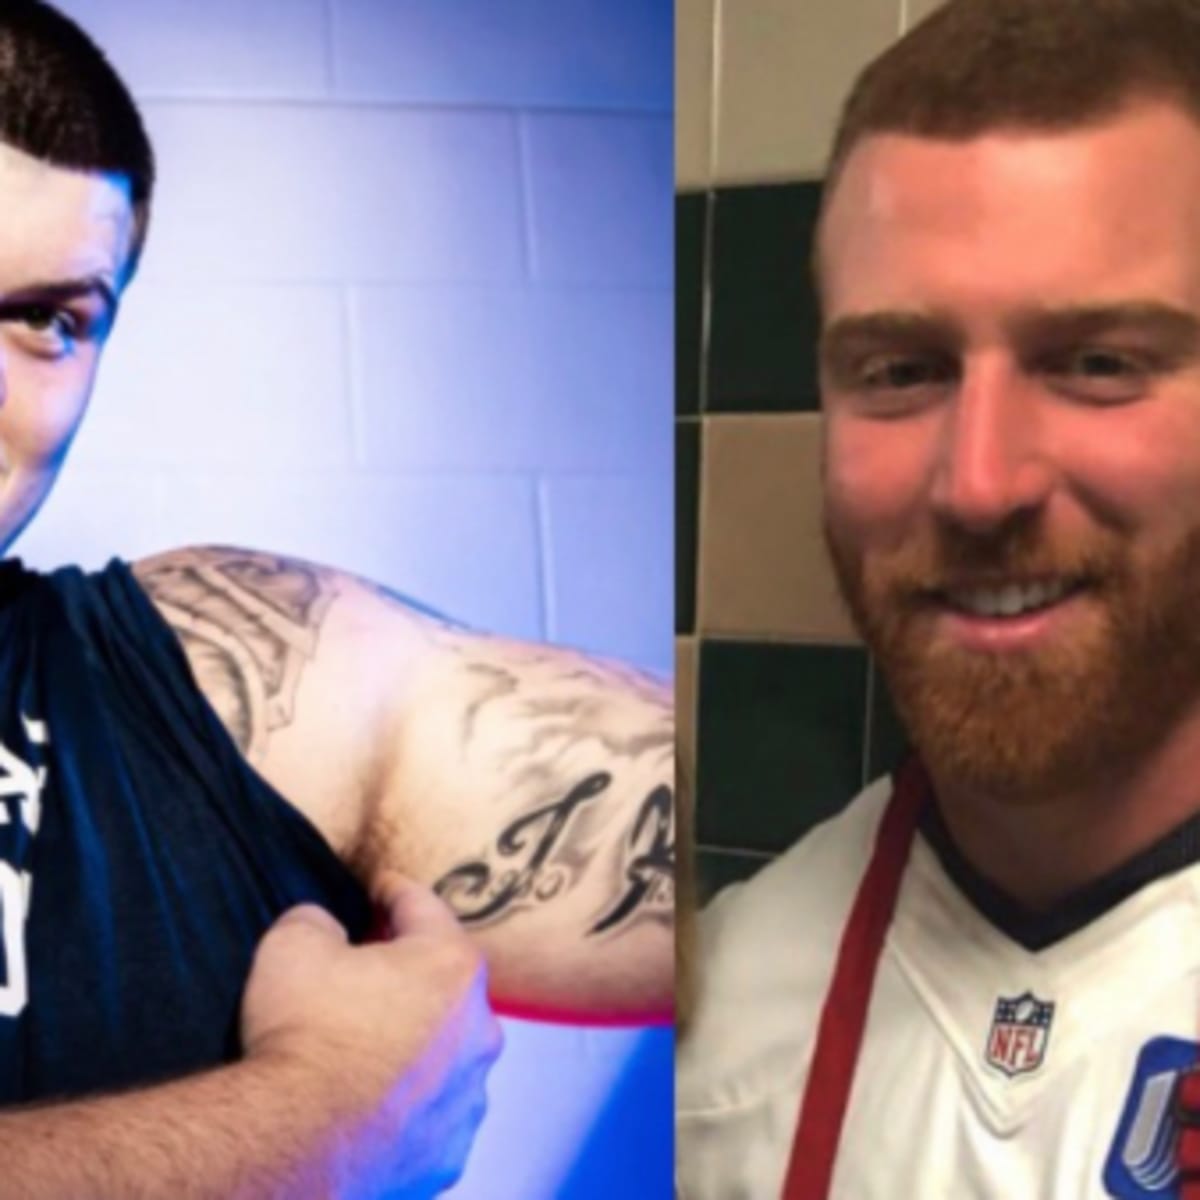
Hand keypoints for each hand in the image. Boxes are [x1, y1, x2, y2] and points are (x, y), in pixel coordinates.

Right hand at [240, 874, 503, 1197]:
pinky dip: (409, 1103)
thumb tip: (326, 927)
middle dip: (408, 974)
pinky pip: (433, 1111)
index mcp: (450, 965)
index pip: (422, 907)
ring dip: (415, 1043)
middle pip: (443, 982)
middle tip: (365, 973)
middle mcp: (479, 1027)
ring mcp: (470, 1093)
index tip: (381, 887)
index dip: (394, 892)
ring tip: (366, 1048)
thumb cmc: (302, 1035)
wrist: (296, 1144)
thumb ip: (317, 919)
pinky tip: (373, 1103)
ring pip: (446, 1051)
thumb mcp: (294, 945)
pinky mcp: (451, 1148)